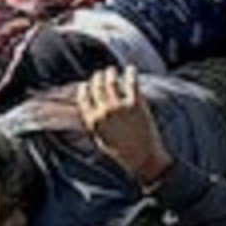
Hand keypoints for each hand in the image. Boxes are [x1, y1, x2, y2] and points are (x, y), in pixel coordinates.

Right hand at [78, 67, 171, 185]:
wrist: (142, 157)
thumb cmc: (121, 151)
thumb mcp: (101, 139)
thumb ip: (94, 123)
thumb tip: (90, 109)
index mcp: (93, 121)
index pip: (83, 98)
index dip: (84, 89)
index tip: (86, 84)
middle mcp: (104, 111)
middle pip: (97, 87)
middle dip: (97, 78)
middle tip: (101, 74)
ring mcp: (120, 106)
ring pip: (111, 82)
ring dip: (110, 73)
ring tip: (112, 70)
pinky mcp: (136, 103)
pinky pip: (131, 82)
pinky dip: (130, 73)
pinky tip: (131, 68)